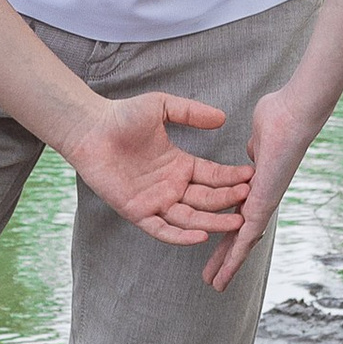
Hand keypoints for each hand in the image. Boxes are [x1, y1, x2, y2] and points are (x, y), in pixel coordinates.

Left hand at [60, 92, 252, 247]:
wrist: (90, 128)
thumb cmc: (122, 115)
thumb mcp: (162, 107)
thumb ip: (191, 112)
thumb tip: (222, 118)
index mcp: (179, 165)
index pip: (212, 176)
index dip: (231, 178)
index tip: (252, 177)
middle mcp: (171, 186)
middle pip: (206, 199)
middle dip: (228, 201)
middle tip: (250, 201)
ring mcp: (155, 201)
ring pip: (190, 217)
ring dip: (213, 222)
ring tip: (235, 222)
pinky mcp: (137, 212)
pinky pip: (163, 229)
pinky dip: (181, 235)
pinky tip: (200, 236)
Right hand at [200, 80, 326, 292]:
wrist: (293, 114)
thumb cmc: (278, 117)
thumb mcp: (257, 138)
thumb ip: (254, 149)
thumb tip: (254, 152)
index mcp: (257, 186)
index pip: (237, 216)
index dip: (225, 232)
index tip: (213, 242)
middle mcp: (261, 200)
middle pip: (239, 235)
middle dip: (224, 256)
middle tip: (211, 277)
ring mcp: (263, 205)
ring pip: (243, 244)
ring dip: (228, 266)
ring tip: (215, 285)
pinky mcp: (263, 206)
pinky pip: (247, 238)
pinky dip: (235, 258)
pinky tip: (225, 274)